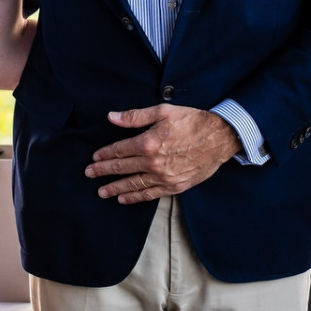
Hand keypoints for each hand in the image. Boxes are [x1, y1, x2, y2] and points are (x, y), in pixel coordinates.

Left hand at [86, 106, 240, 202]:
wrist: (220, 138)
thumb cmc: (192, 121)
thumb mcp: (163, 112)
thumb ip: (135, 116)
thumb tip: (112, 117)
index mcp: (149, 142)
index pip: (120, 150)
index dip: (105, 154)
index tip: (94, 158)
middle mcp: (154, 162)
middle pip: (122, 168)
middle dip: (103, 171)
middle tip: (89, 174)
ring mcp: (164, 177)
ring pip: (133, 184)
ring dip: (115, 188)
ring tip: (101, 192)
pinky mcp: (175, 186)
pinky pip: (150, 194)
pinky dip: (135, 198)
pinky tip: (124, 198)